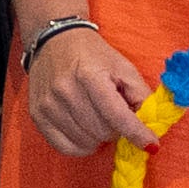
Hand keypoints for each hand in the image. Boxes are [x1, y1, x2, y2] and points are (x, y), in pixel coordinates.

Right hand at [25, 26, 157, 156]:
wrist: (55, 40)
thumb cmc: (94, 55)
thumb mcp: (123, 67)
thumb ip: (141, 94)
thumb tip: (151, 124)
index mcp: (89, 75)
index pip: (116, 114)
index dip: (136, 133)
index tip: (151, 145)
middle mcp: (65, 90)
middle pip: (103, 131)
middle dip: (117, 129)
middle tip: (116, 116)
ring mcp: (48, 104)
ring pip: (86, 142)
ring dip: (99, 137)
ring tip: (98, 118)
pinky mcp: (37, 115)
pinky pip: (65, 147)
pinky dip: (82, 146)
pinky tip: (86, 132)